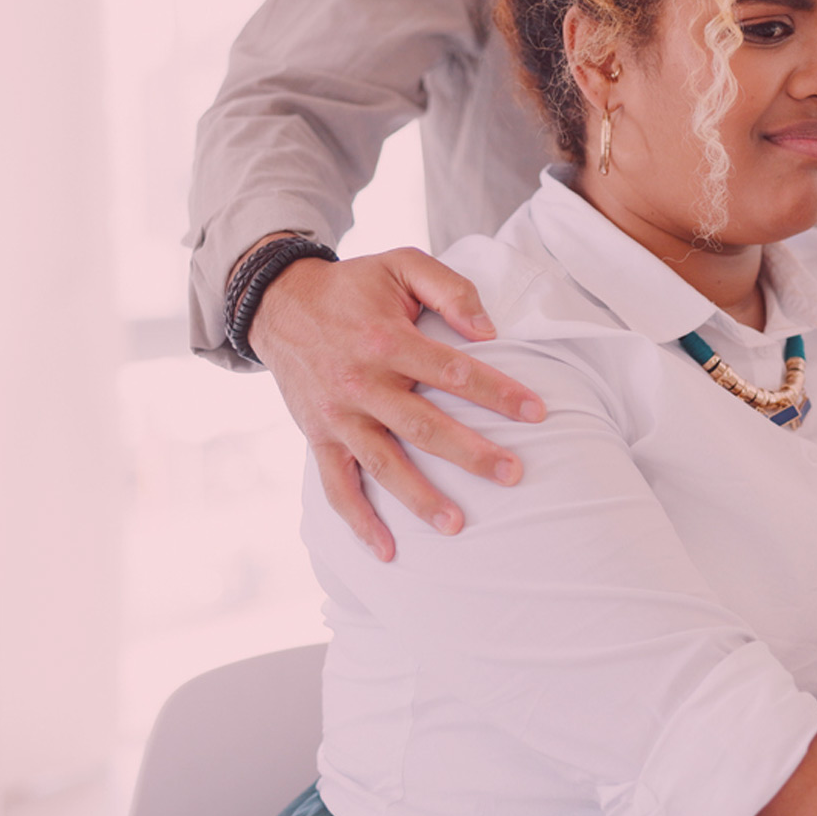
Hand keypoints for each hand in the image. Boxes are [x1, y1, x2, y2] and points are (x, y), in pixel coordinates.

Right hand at [246, 242, 546, 560]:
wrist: (279, 303)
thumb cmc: (354, 286)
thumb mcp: (401, 264)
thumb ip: (450, 290)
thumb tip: (489, 331)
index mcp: (386, 339)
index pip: (452, 369)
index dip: (496, 391)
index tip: (537, 412)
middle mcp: (360, 382)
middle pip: (423, 425)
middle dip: (471, 453)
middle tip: (514, 474)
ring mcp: (338, 415)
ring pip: (383, 464)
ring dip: (420, 497)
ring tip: (457, 526)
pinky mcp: (319, 437)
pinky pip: (337, 486)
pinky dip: (359, 521)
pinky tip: (387, 551)